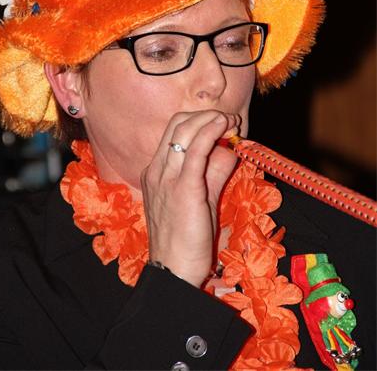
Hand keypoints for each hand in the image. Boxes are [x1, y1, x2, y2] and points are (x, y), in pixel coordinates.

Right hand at [140, 110, 239, 287]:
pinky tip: (224, 126)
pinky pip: (196, 150)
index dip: (200, 120)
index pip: (174, 131)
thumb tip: (229, 150)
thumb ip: (212, 173)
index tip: (222, 123)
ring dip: (211, 119)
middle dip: (205, 115)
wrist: (173, 272)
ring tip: (231, 121)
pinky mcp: (182, 188)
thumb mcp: (200, 200)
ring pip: (185, 130)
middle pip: (177, 124)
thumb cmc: (186, 241)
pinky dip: (211, 131)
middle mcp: (157, 169)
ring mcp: (166, 177)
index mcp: (156, 171)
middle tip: (228, 120)